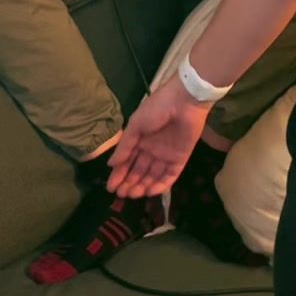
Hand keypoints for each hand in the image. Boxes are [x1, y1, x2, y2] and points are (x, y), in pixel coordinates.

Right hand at [107, 80, 209, 196]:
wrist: (184, 101)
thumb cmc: (157, 109)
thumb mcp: (136, 125)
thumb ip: (125, 146)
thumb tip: (111, 164)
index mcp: (140, 140)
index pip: (127, 161)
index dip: (119, 175)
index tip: (111, 188)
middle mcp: (152, 150)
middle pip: (139, 171)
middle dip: (129, 183)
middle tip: (121, 194)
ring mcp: (166, 155)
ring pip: (152, 176)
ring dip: (142, 186)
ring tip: (132, 195)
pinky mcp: (180, 159)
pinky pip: (170, 176)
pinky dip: (160, 185)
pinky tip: (149, 191)